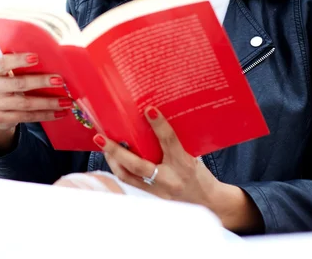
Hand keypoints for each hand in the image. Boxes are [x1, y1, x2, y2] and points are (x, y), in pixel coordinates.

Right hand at [0, 53, 70, 149]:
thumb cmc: (8, 81)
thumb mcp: (8, 71)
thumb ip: (22, 65)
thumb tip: (54, 58)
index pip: (3, 62)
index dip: (19, 60)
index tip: (36, 57)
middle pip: (18, 84)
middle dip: (41, 82)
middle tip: (60, 81)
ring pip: (25, 104)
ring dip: (49, 103)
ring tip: (66, 102)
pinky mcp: (0, 119)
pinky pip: (26, 117)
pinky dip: (45, 115)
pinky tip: (59, 113)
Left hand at [93, 107, 262, 232]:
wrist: (210, 203)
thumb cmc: (200, 175)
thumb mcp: (192, 156)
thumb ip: (173, 143)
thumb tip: (154, 121)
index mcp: (184, 163)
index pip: (170, 141)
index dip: (159, 125)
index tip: (149, 109)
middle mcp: (170, 178)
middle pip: (139, 165)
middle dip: (117, 151)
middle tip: (101, 137)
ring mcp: (160, 191)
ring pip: (129, 177)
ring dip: (113, 161)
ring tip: (104, 146)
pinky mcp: (154, 198)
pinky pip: (132, 183)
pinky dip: (121, 171)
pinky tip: (115, 160)